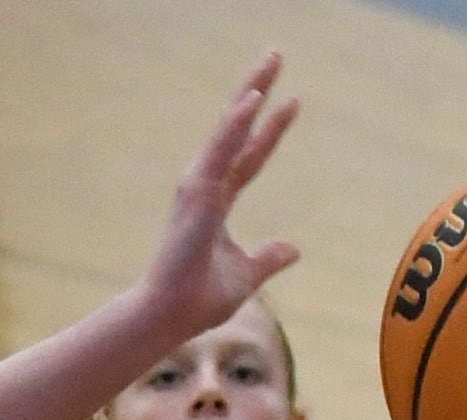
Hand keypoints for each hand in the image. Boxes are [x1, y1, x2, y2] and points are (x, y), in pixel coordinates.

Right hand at [134, 55, 300, 344]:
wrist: (172, 316)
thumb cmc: (200, 298)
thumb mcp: (247, 274)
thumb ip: (268, 257)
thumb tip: (294, 248)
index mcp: (218, 201)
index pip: (251, 156)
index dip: (271, 129)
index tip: (293, 102)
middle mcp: (207, 187)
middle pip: (238, 129)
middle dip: (257, 91)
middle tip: (276, 56)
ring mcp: (200, 187)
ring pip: (229, 130)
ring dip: (250, 93)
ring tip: (271, 63)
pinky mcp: (197, 195)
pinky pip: (220, 152)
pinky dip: (236, 125)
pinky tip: (253, 100)